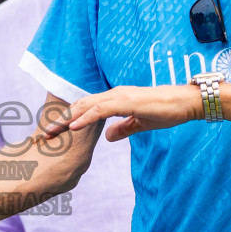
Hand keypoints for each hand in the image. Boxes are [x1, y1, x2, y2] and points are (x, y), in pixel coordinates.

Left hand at [55, 85, 200, 141]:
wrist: (186, 103)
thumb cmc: (167, 111)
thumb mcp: (140, 124)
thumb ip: (123, 129)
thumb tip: (107, 137)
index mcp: (115, 99)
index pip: (86, 108)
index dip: (69, 120)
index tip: (56, 134)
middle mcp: (114, 94)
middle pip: (80, 106)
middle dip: (61, 120)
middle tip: (44, 135)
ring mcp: (120, 96)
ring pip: (87, 106)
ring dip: (67, 119)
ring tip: (52, 132)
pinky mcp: (127, 101)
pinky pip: (101, 109)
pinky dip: (86, 118)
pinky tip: (74, 127)